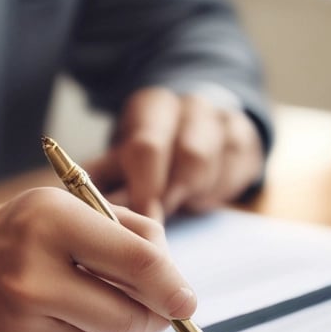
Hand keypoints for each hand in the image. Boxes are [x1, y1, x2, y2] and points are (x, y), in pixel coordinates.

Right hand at [0, 187, 195, 331]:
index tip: (188, 301)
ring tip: (105, 303)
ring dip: (128, 330)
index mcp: (53, 219)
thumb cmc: (27, 233)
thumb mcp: (76, 207)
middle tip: (158, 307)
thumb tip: (176, 288)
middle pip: (130, 316)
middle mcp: (33, 271)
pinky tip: (77, 319)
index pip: (137, 261)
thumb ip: (135, 235)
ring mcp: (25, 319)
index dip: (173, 286)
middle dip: (156, 316)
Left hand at [88, 86, 263, 220]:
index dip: (144, 190)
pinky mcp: (245, 140)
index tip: (138, 220)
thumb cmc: (147, 157)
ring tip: (177, 203)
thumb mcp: (119, 162)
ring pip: (212, 167)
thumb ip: (104, 185)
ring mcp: (222, 120)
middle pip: (189, 155)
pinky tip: (199, 196)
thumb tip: (85, 218)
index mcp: (150, 107)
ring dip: (192, 194)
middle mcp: (188, 106)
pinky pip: (235, 174)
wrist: (193, 128)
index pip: (147, 147)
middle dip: (171, 196)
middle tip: (159, 225)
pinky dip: (215, 193)